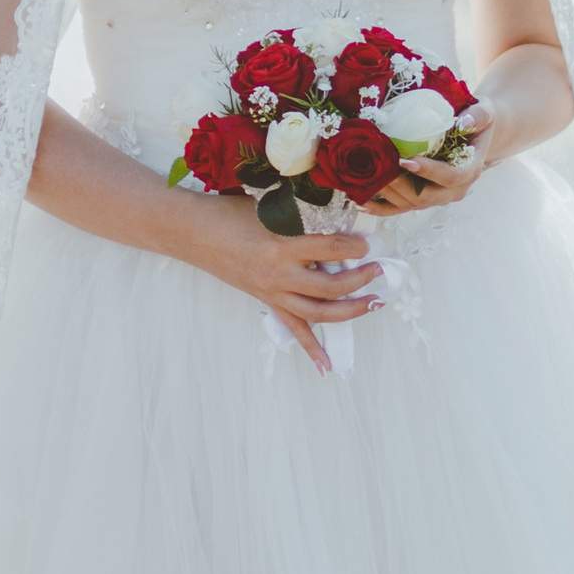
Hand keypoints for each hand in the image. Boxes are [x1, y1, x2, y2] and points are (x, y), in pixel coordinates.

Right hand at [185, 195, 384, 375]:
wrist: (195, 233)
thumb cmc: (231, 213)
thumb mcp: (271, 208)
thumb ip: (303, 217)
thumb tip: (339, 219)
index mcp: (281, 246)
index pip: (331, 248)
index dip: (355, 246)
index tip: (367, 243)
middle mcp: (279, 275)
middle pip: (330, 287)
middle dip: (360, 281)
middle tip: (378, 271)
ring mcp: (272, 293)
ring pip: (318, 313)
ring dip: (349, 311)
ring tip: (371, 303)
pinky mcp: (267, 302)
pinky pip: (293, 329)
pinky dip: (311, 348)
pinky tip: (327, 366)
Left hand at [363, 101, 498, 213]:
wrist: (474, 135)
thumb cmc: (477, 120)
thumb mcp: (485, 112)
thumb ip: (478, 115)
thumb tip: (464, 122)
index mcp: (469, 170)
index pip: (450, 177)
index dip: (428, 171)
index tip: (405, 160)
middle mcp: (454, 190)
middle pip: (425, 197)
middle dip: (399, 185)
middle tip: (377, 169)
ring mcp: (437, 197)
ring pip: (410, 204)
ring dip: (387, 194)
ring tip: (363, 179)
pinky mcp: (423, 198)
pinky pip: (401, 208)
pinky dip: (381, 208)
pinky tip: (362, 202)